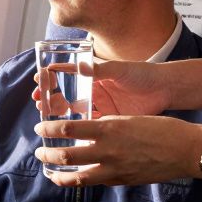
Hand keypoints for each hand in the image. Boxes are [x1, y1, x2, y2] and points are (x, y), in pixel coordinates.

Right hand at [32, 58, 171, 117]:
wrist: (164, 89)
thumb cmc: (142, 73)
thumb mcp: (119, 69)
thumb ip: (99, 69)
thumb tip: (78, 65)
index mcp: (95, 76)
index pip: (68, 76)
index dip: (52, 79)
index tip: (38, 82)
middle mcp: (95, 91)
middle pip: (68, 96)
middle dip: (51, 99)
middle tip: (37, 102)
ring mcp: (102, 107)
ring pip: (76, 112)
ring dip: (61, 115)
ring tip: (46, 118)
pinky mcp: (111, 121)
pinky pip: (91, 127)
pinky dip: (79, 131)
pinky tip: (67, 135)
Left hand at [34, 115, 201, 186]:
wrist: (186, 150)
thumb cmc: (162, 128)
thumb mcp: (129, 118)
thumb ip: (107, 125)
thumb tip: (90, 130)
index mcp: (108, 129)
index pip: (68, 129)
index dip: (49, 129)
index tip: (40, 129)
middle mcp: (107, 151)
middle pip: (66, 156)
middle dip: (47, 156)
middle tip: (39, 153)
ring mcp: (114, 170)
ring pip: (77, 178)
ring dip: (59, 176)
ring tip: (50, 173)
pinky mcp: (122, 181)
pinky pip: (96, 182)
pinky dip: (81, 180)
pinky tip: (77, 178)